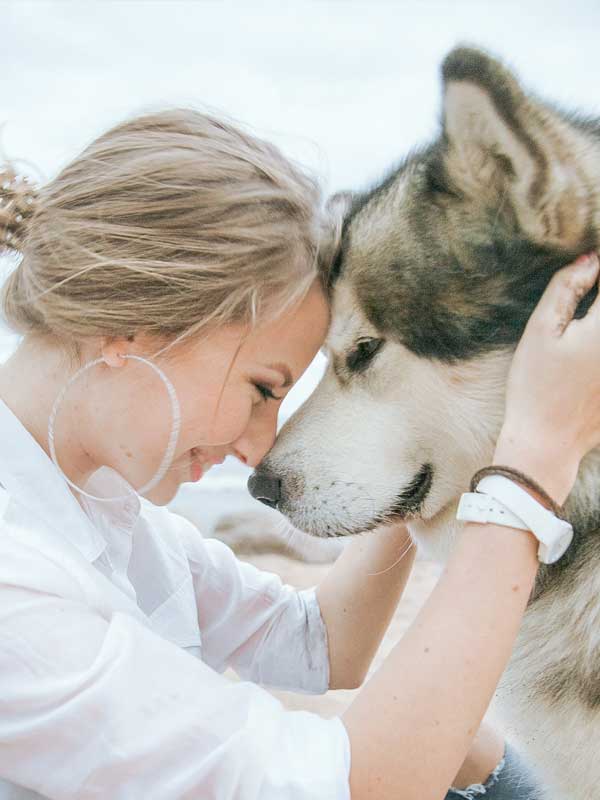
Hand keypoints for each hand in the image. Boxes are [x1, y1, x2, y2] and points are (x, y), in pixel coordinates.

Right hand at [495, 253, 599, 503]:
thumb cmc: (535, 387)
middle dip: (597, 297)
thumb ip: (565, 288)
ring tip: (576, 338)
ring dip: (593, 327)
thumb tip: (589, 260)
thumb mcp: (540, 331)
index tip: (589, 267)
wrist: (547, 442)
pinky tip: (581, 361)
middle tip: (580, 303)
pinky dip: (593, 348)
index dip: (596, 270)